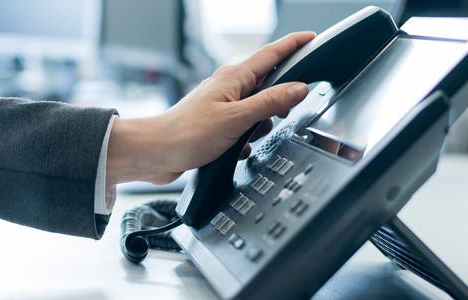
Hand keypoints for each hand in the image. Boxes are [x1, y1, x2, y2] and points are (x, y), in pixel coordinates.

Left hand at [106, 32, 315, 184]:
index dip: (293, 45)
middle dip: (279, 100)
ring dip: (259, 126)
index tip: (311, 38)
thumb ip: (269, 103)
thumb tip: (298, 89)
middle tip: (285, 113)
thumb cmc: (186, 133)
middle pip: (267, 83)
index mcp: (233, 78)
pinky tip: (236, 150)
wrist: (155, 154)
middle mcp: (228, 88)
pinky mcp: (216, 126)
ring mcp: (221, 106)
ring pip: (256, 111)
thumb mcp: (236, 118)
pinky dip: (245, 141)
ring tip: (249, 137)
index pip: (271, 54)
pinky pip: (242, 130)